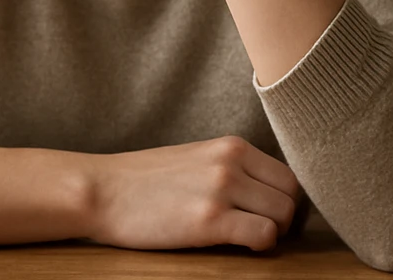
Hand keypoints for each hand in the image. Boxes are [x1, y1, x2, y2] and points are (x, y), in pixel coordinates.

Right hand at [85, 136, 300, 251]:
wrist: (101, 191)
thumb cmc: (143, 182)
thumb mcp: (196, 159)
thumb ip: (231, 170)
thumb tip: (265, 194)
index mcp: (231, 146)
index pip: (287, 173)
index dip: (284, 200)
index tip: (270, 216)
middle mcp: (232, 161)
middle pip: (291, 194)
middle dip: (283, 219)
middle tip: (262, 233)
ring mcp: (222, 188)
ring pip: (282, 215)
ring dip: (272, 233)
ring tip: (246, 239)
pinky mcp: (209, 219)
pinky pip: (262, 235)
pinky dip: (259, 246)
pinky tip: (238, 246)